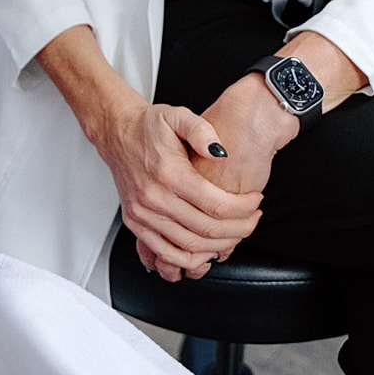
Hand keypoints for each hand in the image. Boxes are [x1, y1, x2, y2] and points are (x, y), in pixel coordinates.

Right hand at [98, 99, 262, 282]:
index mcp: (169, 173)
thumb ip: (202, 131)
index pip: (216, 204)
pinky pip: (166, 254)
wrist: (117, 133)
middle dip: (239, 228)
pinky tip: (208, 249)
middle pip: (207, 230)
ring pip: (190, 247)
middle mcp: (154, 198)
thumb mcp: (178, 115)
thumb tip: (221, 152)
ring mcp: (144, 215)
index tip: (255, 200)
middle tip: (253, 218)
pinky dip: (191, 259)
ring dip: (220, 246)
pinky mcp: (137, 225)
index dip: (243, 207)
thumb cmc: (149, 126)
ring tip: (237, 233)